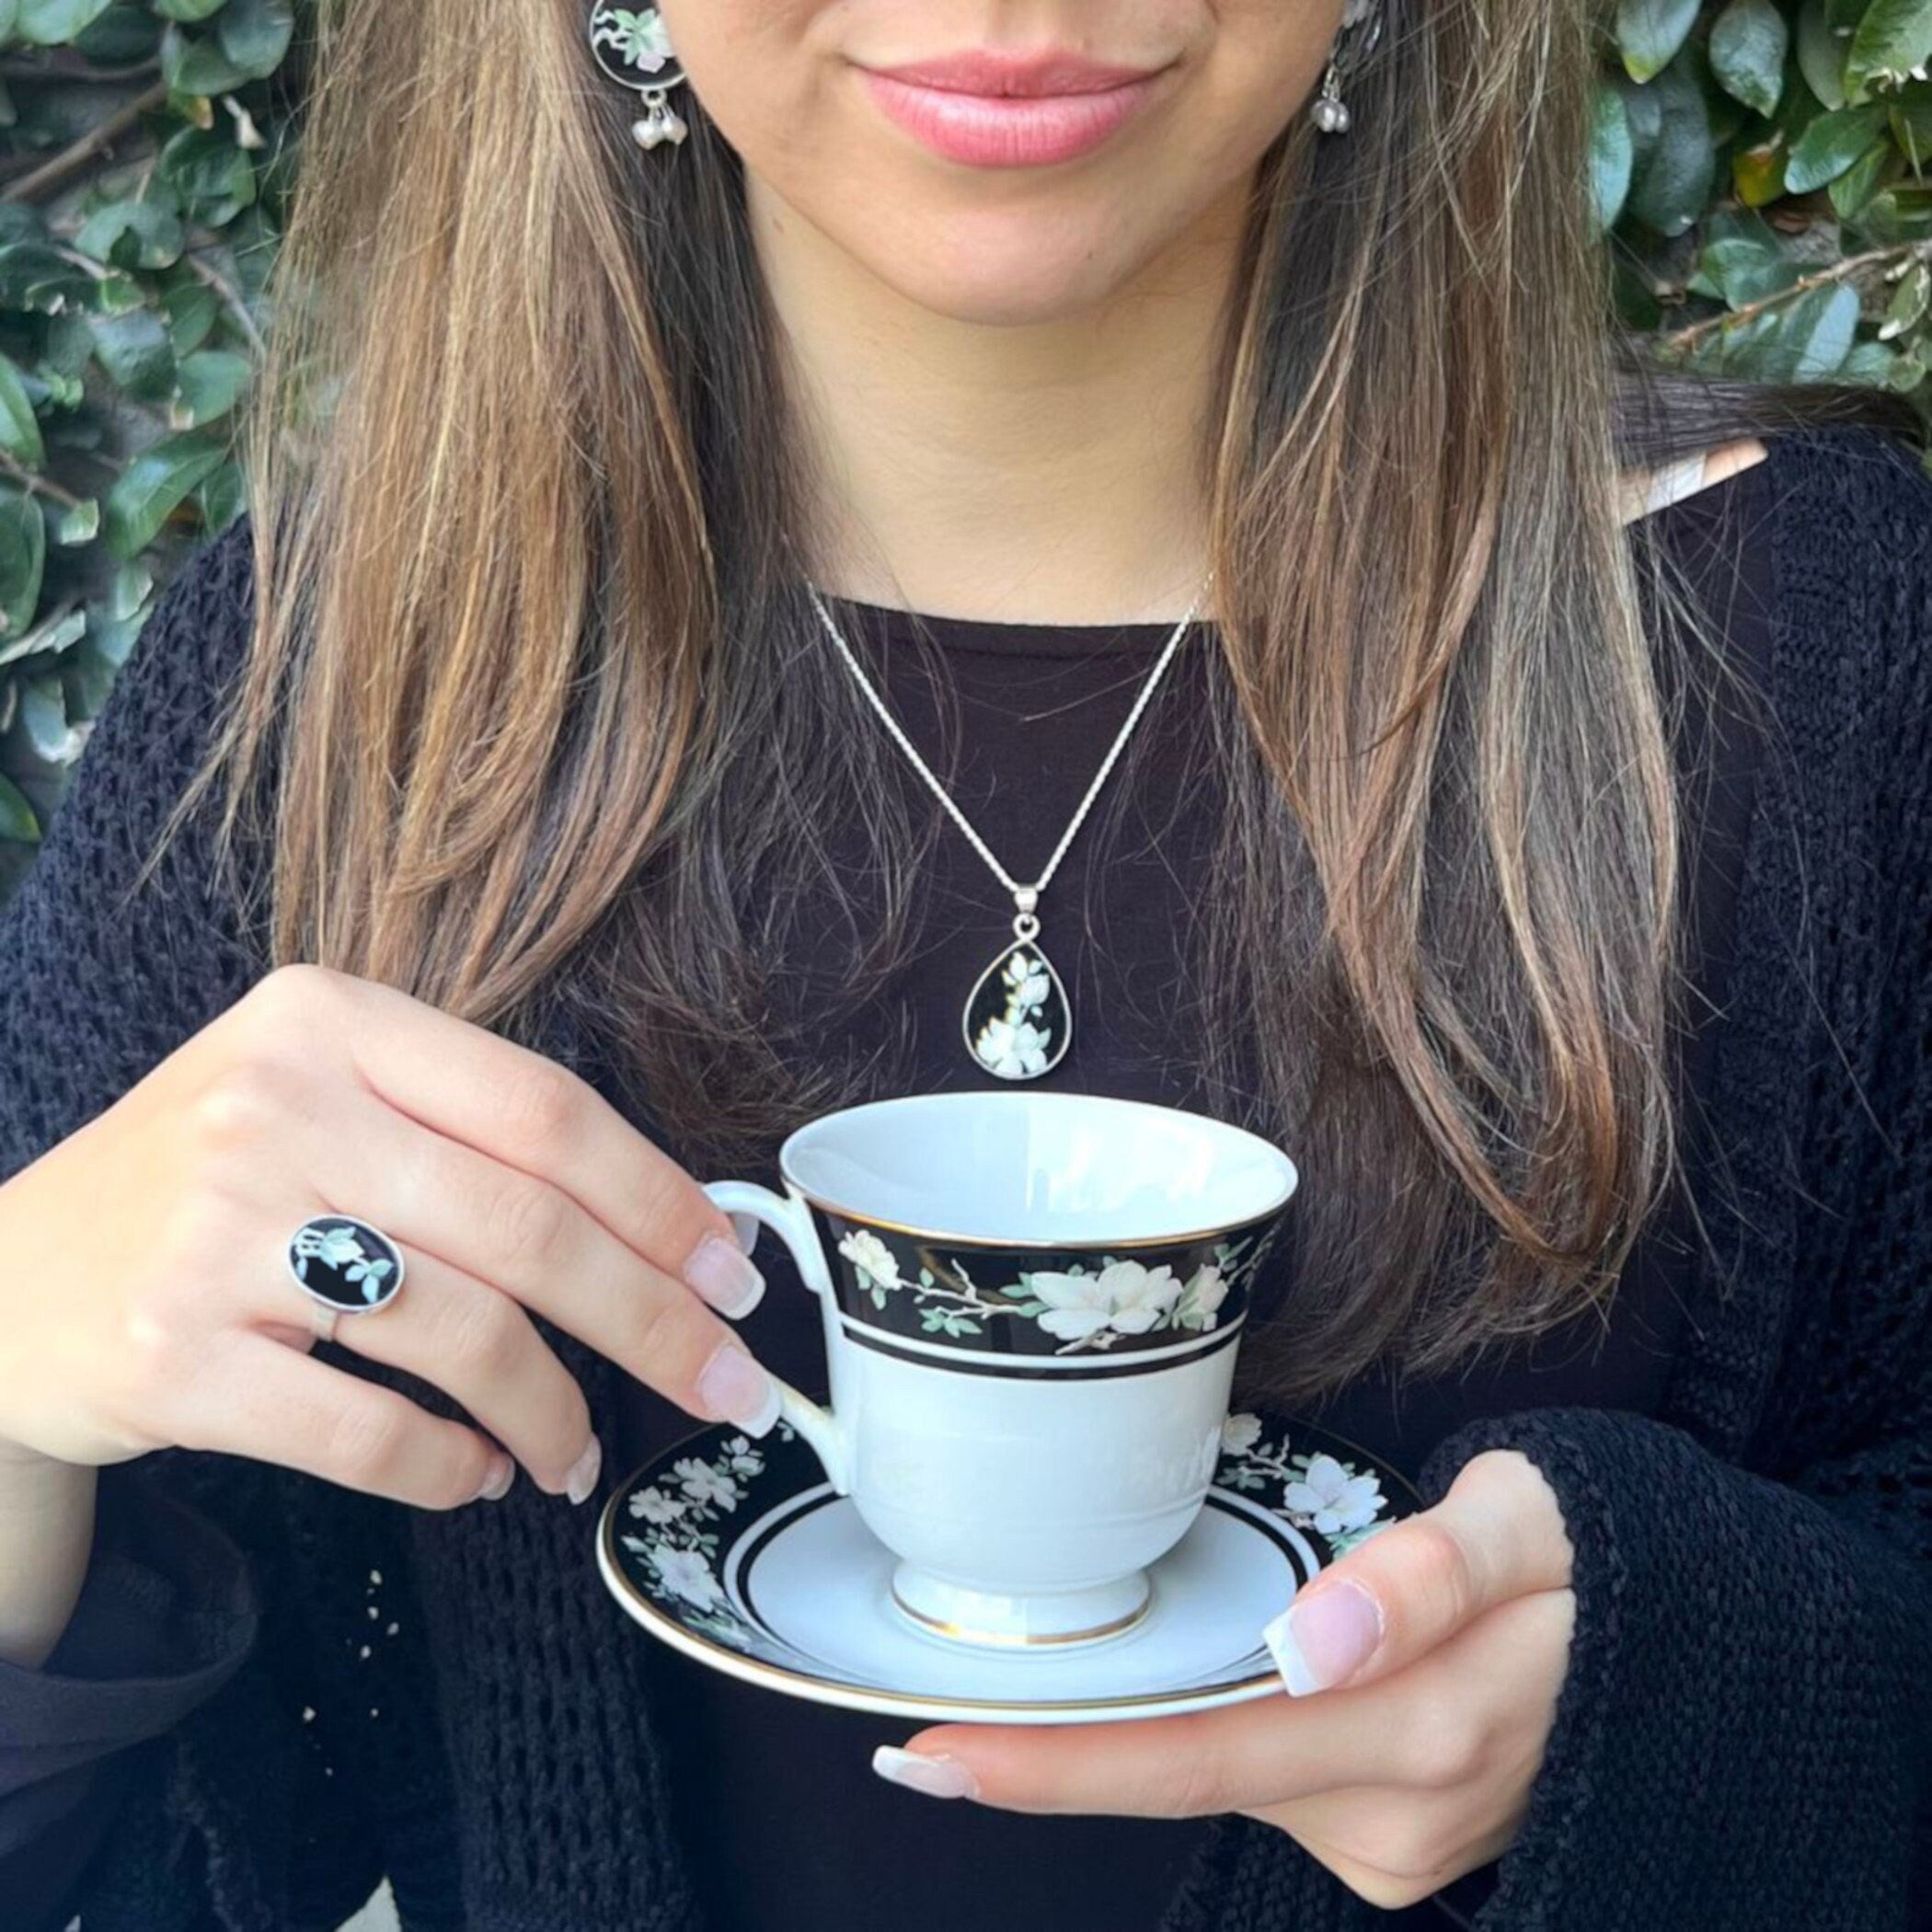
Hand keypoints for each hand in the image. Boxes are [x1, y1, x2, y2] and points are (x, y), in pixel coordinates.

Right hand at [0, 963, 779, 1507]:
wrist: (1, 1282)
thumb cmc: (209, 1186)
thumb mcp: (318, 1100)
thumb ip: (468, 1134)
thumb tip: (667, 1232)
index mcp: (329, 1022)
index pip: (546, 1110)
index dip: (662, 1200)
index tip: (735, 1272)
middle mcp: (273, 1108)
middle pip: (528, 1226)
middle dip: (655, 1320)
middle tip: (727, 1387)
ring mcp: (214, 1233)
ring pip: (463, 1333)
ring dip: (555, 1411)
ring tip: (577, 1453)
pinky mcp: (172, 1359)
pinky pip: (368, 1434)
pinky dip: (452, 1469)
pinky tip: (481, 1473)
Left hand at [871, 1448, 1573, 1910]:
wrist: (1700, 1656)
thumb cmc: (1597, 1557)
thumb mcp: (1532, 1519)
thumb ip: (1428, 1572)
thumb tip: (1311, 1641)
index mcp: (1419, 1729)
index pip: (1194, 1756)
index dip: (1056, 1764)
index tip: (930, 1755)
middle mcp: (1395, 1815)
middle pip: (1185, 1777)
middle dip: (1057, 1757)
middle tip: (927, 1723)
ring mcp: (1398, 1846)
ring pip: (1227, 1777)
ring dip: (1152, 1727)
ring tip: (1084, 1662)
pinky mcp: (1397, 1844)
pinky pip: (1272, 1782)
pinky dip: (1220, 1732)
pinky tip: (1210, 1676)